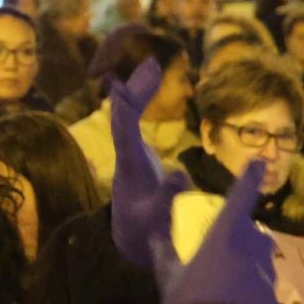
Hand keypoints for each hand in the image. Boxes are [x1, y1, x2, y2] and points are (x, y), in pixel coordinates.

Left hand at [109, 58, 166, 266]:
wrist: (131, 239)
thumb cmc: (145, 230)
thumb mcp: (156, 218)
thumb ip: (167, 198)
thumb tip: (180, 173)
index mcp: (129, 167)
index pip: (123, 133)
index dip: (125, 110)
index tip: (127, 87)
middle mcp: (125, 154)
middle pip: (125, 116)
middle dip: (136, 90)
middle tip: (152, 65)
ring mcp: (129, 150)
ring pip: (129, 113)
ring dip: (140, 89)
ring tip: (153, 65)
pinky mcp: (136, 151)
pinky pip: (136, 118)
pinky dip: (144, 99)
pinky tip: (152, 81)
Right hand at [149, 160, 279, 303]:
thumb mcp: (169, 278)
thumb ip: (163, 253)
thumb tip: (152, 234)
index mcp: (225, 237)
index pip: (240, 198)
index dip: (249, 179)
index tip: (260, 163)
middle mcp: (251, 251)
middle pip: (253, 233)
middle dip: (244, 234)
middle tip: (225, 244)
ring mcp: (265, 278)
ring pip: (260, 261)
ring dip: (248, 263)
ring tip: (227, 279)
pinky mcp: (273, 303)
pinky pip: (261, 289)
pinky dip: (250, 290)